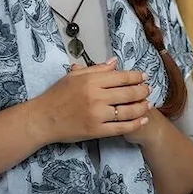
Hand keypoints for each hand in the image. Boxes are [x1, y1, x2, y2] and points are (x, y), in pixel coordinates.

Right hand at [27, 57, 151, 144]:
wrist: (43, 119)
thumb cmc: (56, 95)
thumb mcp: (73, 76)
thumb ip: (96, 69)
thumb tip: (114, 62)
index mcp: (91, 80)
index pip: (121, 77)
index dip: (136, 76)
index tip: (144, 76)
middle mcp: (96, 96)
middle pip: (128, 92)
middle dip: (143, 90)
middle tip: (148, 89)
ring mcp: (98, 115)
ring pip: (128, 110)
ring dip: (142, 107)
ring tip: (148, 104)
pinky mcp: (97, 131)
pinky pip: (121, 127)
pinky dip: (135, 123)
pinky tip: (143, 119)